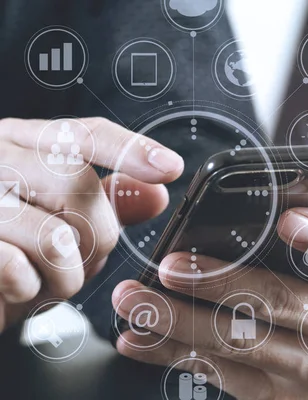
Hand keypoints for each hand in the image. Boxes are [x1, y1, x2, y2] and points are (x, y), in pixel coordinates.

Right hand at [0, 117, 182, 332]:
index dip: (131, 149)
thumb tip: (157, 194)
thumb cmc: (8, 245)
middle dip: (98, 237)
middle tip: (80, 257)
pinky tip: (15, 286)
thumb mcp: (58, 215)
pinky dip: (28, 290)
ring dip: (64, 276)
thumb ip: (106, 202)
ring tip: (44, 277)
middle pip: (79, 186)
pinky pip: (17, 269)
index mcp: (21, 142)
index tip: (171, 167)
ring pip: (55, 238)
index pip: (83, 133)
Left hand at [112, 207, 307, 399]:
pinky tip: (143, 338)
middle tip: (170, 267)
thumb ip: (297, 207)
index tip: (286, 222)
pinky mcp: (283, 396)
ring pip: (242, 342)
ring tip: (136, 301)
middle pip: (282, 302)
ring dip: (179, 321)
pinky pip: (223, 375)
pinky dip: (174, 354)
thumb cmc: (306, 269)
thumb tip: (252, 194)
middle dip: (218, 283)